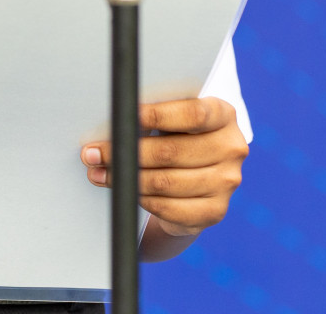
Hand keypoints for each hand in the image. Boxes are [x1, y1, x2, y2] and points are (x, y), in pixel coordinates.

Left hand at [79, 97, 246, 237]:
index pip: (193, 113)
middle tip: (93, 153)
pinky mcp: (215, 211)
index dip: (156, 115)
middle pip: (172, 151)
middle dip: (126, 152)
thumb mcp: (173, 118)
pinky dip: (142, 199)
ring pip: (166, 182)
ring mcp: (226, 182)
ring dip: (126, 179)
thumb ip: (154, 114)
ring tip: (99, 173)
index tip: (124, 116)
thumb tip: (113, 117)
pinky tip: (125, 191)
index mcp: (224, 115)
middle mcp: (232, 148)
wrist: (196, 177)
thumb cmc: (176, 136)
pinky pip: (170, 208)